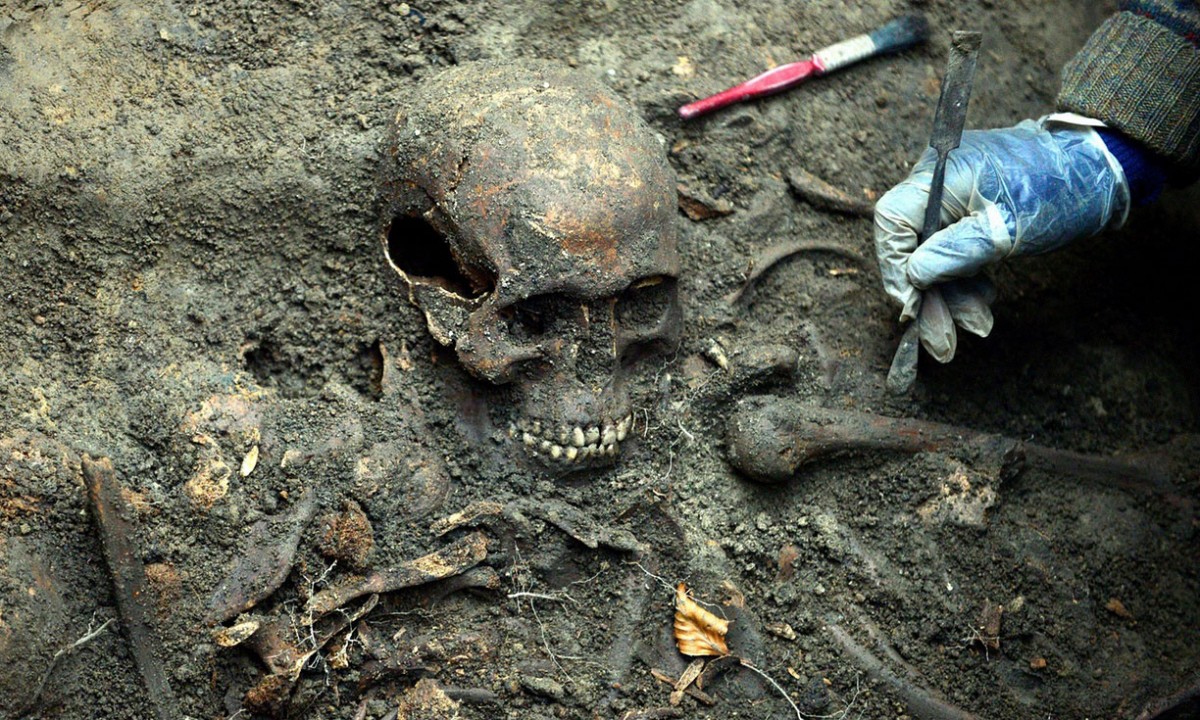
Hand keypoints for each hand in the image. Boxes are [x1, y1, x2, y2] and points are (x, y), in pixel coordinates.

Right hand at [874, 119, 1129, 361]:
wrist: (1099, 168)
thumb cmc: (1057, 191)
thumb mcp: (1008, 229)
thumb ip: (956, 253)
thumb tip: (913, 278)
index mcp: (940, 174)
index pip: (892, 222)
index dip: (894, 267)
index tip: (911, 307)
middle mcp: (938, 183)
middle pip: (910, 243)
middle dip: (929, 295)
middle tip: (942, 340)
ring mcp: (953, 196)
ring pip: (933, 252)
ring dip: (951, 293)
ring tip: (977, 324)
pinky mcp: (968, 210)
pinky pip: (953, 247)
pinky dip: (964, 277)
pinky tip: (982, 301)